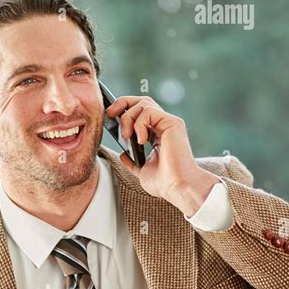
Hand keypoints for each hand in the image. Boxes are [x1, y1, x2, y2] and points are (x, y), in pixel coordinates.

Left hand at [105, 95, 219, 215]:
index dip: (124, 110)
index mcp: (158, 135)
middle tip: (110, 114)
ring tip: (126, 136)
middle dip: (122, 103)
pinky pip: (149, 111)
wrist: (178, 187)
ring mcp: (169, 123)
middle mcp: (164, 125)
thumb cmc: (165, 183)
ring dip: (128, 118)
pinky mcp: (172, 123)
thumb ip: (132, 162)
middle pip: (142, 101)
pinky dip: (139, 124)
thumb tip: (123, 154)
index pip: (141, 112)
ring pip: (143, 104)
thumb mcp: (141, 171)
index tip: (110, 116)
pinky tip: (141, 141)